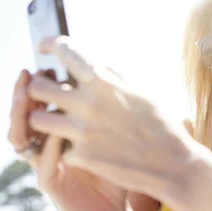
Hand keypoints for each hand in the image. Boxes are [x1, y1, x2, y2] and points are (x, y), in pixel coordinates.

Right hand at [8, 68, 127, 210]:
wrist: (116, 210)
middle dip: (24, 92)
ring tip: (29, 98)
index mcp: (57, 130)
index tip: (47, 63)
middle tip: (30, 75)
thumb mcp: (114, 133)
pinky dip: (49, 148)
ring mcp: (45, 164)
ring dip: (23, 116)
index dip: (38, 82)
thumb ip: (108, 108)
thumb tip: (113, 72)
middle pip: (23, 113)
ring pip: (20, 137)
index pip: (39, 100)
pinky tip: (56, 135)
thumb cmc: (118, 169)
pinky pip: (43, 164)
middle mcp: (45, 145)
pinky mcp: (51, 184)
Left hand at [27, 37, 195, 205]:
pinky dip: (66, 148)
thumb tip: (94, 63)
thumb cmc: (163, 127)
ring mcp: (83, 131)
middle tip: (48, 94)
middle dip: (41, 89)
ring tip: (55, 123)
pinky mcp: (82, 156)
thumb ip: (114, 78)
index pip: (65, 51)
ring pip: (37, 119)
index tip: (45, 49)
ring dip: (44, 119)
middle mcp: (89, 103)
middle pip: (39, 87)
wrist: (174, 165)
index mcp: (105, 81)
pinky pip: (57, 148)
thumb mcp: (142, 94)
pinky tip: (79, 149)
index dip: (50, 45)